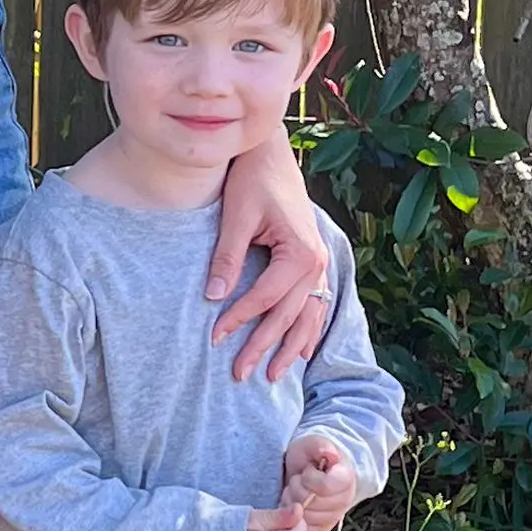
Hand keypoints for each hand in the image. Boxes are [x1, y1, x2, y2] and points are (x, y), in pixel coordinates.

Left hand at [208, 142, 334, 382]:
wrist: (271, 154)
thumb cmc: (252, 180)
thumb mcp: (236, 216)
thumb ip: (227, 256)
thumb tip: (213, 296)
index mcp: (300, 253)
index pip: (265, 298)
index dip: (239, 319)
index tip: (214, 337)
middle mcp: (316, 263)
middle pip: (287, 316)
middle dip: (262, 347)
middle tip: (239, 374)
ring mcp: (319, 265)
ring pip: (306, 317)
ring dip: (289, 348)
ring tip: (270, 376)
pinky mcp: (312, 263)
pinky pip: (313, 305)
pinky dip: (305, 330)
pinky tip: (298, 353)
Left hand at [281, 433, 362, 530]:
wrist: (307, 470)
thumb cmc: (310, 456)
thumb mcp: (311, 444)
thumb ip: (320, 446)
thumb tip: (330, 453)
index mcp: (346, 477)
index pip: (326, 486)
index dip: (309, 478)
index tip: (306, 470)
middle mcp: (346, 499)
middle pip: (314, 503)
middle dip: (298, 488)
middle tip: (297, 479)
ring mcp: (335, 515)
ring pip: (307, 517)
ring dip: (294, 501)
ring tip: (295, 489)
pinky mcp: (323, 527)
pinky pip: (305, 527)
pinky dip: (294, 514)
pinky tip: (295, 501)